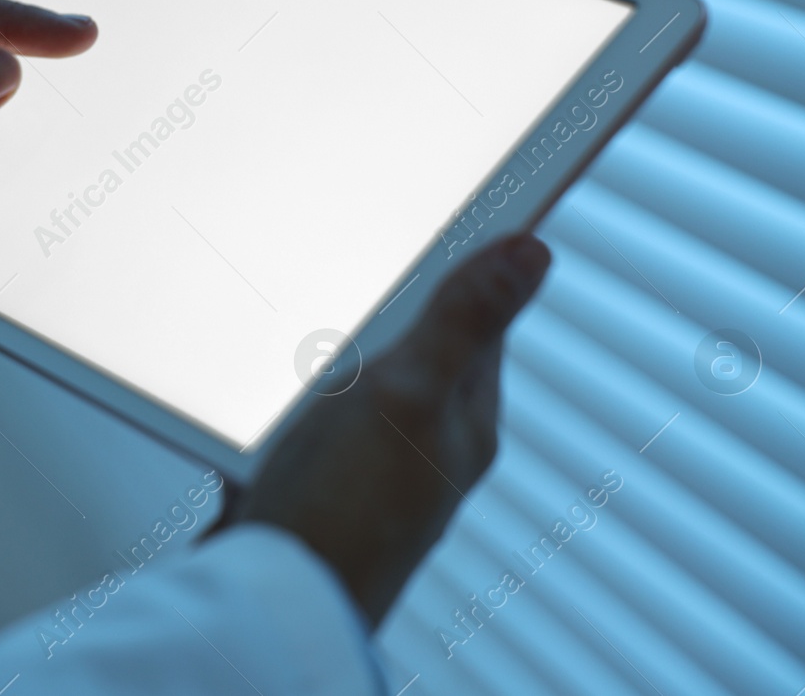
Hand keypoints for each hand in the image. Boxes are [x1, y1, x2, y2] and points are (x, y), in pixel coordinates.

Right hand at [222, 234, 550, 625]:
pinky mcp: (315, 480)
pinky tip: (271, 385)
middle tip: (370, 243)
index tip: (458, 203)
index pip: (483, 318)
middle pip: (420, 343)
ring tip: (314, 305)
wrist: (270, 600)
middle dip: (395, 298)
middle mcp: (425, 443)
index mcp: (465, 418)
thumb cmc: (345, 513)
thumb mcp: (410, 395)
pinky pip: (314, 415)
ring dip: (339, 341)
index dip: (471, 260)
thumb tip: (534, 253)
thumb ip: (465, 323)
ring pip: (363, 377)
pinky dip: (298, 390)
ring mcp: (369, 464)